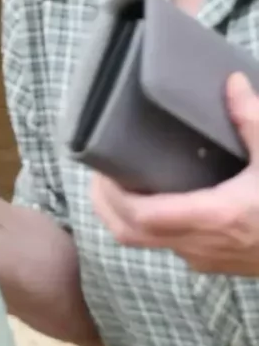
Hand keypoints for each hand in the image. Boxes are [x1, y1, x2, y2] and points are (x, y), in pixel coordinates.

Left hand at [90, 75, 258, 273]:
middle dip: (105, 203)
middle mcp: (200, 245)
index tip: (101, 166)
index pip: (139, 216)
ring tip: (122, 178)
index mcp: (213, 218)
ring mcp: (204, 258)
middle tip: (101, 170)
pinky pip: (167, 244)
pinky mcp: (213, 262)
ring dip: (125, 214)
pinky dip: (149, 222)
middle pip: (128, 234)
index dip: (110, 195)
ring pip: (145, 243)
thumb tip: (232, 83)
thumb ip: (254, 121)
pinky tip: (159, 195)